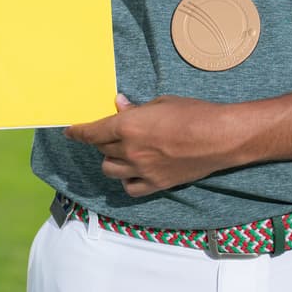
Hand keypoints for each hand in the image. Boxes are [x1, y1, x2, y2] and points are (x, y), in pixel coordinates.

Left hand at [64, 94, 245, 197]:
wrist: (220, 137)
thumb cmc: (193, 113)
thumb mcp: (160, 103)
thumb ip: (135, 109)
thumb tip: (119, 105)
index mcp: (129, 126)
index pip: (92, 132)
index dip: (78, 132)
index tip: (70, 131)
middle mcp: (131, 150)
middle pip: (102, 149)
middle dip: (101, 141)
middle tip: (109, 134)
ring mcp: (143, 170)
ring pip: (111, 170)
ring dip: (110, 160)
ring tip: (120, 151)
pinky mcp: (157, 184)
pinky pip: (131, 188)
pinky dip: (127, 180)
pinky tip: (132, 171)